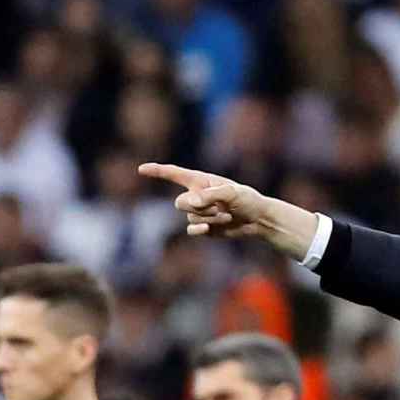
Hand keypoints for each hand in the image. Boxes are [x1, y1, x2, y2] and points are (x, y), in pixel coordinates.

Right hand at [138, 163, 264, 237]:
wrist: (257, 219)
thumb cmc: (248, 200)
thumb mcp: (232, 193)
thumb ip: (209, 195)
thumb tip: (190, 203)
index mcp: (201, 181)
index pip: (175, 174)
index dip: (157, 171)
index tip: (141, 169)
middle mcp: (197, 195)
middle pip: (180, 203)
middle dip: (197, 207)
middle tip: (220, 207)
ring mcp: (199, 212)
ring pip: (189, 217)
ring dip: (209, 218)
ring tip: (228, 215)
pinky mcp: (203, 227)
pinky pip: (191, 229)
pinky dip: (198, 230)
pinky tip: (208, 229)